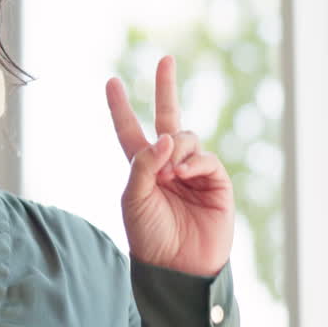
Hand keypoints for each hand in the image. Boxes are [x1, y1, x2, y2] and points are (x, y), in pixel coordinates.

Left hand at [105, 55, 233, 276]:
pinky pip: (205, 158)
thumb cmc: (149, 237)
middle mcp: (168, 165)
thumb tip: (166, 136)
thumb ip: (143, 165)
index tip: (111, 82)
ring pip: (187, 137)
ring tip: (171, 172)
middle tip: (165, 59)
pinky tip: (184, 175)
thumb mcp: (133, 199)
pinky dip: (193, 162)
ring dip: (177, 147)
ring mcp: (193, 172)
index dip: (120, 108)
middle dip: (166, 88)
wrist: (177, 268)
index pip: (130, 131)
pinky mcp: (216, 183)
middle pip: (167, 118)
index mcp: (142, 168)